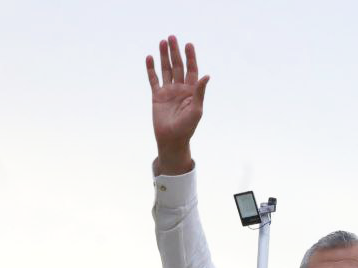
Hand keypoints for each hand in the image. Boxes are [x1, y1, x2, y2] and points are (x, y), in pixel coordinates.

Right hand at [145, 35, 209, 174]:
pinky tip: (150, 57)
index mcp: (192, 92)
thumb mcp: (196, 110)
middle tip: (172, 37)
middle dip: (176, 52)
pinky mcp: (157, 96)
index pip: (192, 70)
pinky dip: (151, 69)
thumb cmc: (187, 128)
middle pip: (178, 66)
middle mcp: (180, 89)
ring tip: (162, 42)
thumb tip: (207, 76)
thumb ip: (200, 92)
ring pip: (165, 70)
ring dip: (164, 56)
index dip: (191, 57)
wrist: (172, 139)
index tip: (189, 44)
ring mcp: (168, 91)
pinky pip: (153, 79)